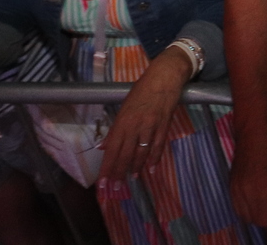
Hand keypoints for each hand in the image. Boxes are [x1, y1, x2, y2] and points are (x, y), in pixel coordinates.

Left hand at [98, 49, 190, 180]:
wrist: (164, 77)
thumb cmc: (142, 90)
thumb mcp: (124, 107)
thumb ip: (115, 130)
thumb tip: (103, 148)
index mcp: (122, 121)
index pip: (112, 150)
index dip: (107, 168)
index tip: (102, 184)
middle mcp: (135, 126)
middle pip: (125, 155)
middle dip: (119, 173)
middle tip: (115, 189)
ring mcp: (151, 126)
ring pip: (142, 153)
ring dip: (136, 168)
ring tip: (132, 180)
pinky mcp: (164, 125)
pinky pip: (158, 146)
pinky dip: (155, 158)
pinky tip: (151, 169)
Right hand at [231, 121, 266, 231]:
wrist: (254, 128)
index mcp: (262, 188)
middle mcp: (246, 192)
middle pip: (256, 220)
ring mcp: (236, 189)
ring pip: (245, 215)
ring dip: (259, 214)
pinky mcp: (231, 185)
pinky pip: (237, 206)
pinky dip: (249, 208)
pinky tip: (259, 195)